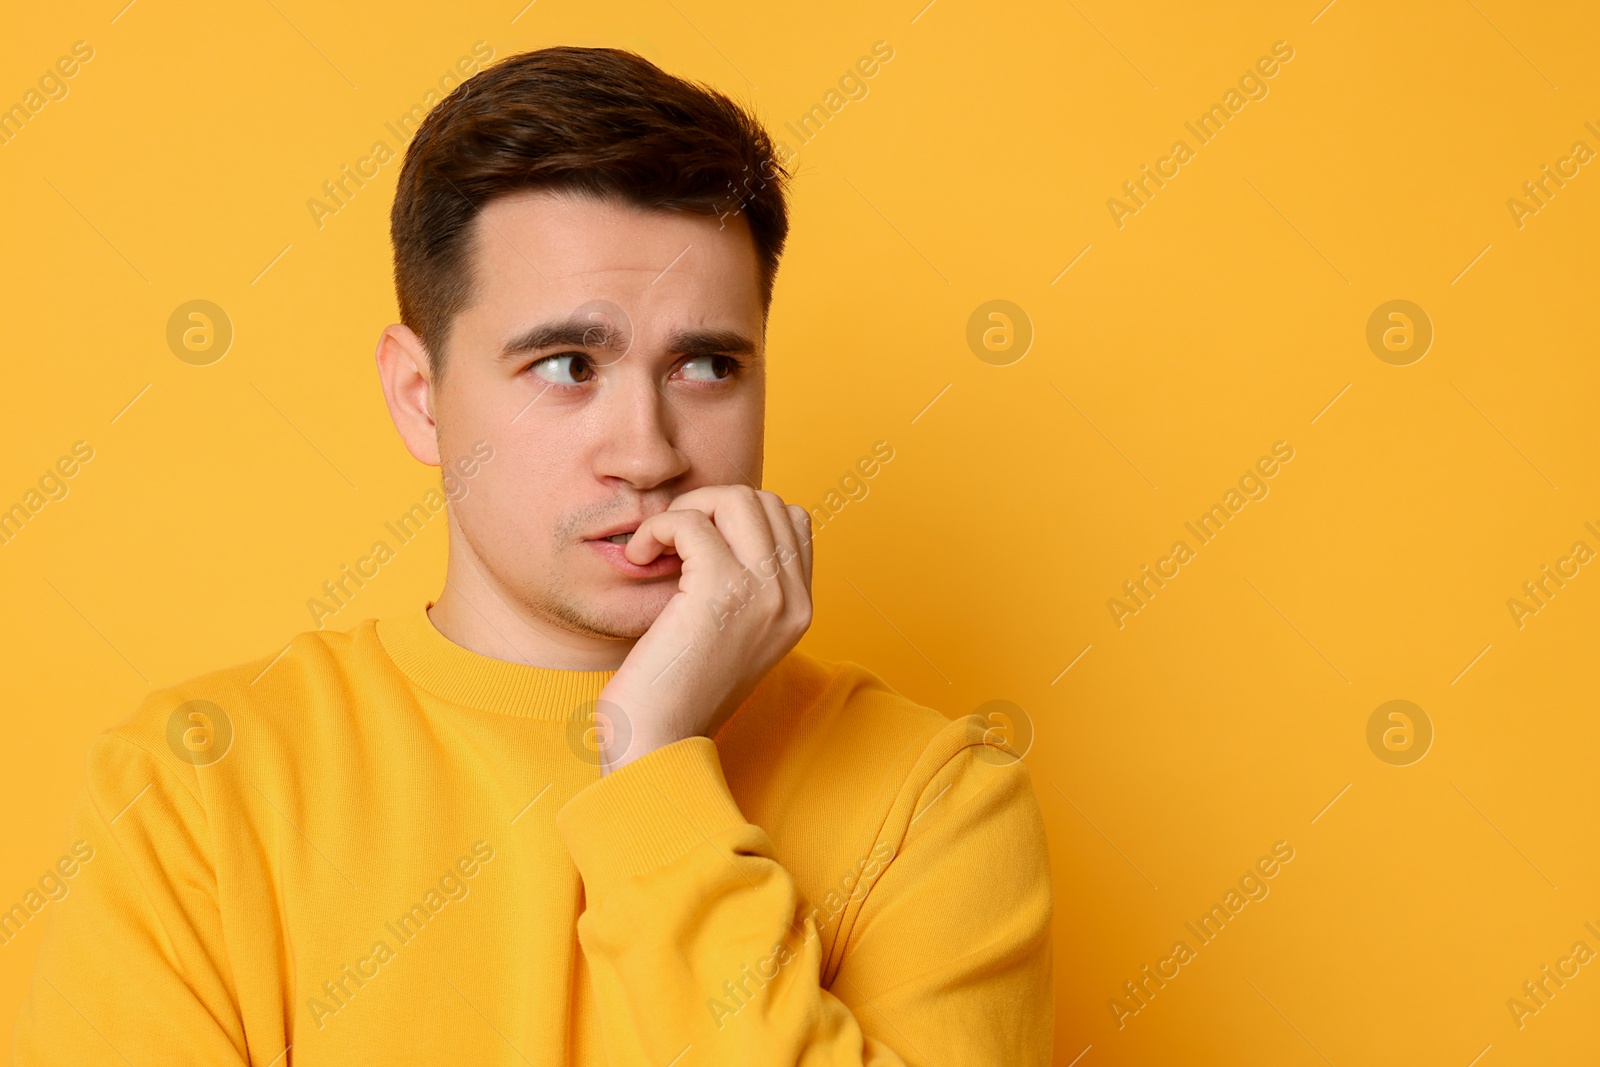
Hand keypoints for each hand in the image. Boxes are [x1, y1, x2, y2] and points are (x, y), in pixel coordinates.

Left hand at [595, 486, 813, 774]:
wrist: (658, 746)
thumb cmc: (677, 692)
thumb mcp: (730, 636)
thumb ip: (744, 589)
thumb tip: (718, 528)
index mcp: (800, 610)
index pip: (793, 521)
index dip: (739, 517)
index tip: (698, 546)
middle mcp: (793, 600)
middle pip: (765, 501)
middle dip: (710, 505)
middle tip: (672, 541)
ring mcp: (764, 595)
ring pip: (736, 499)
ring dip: (686, 511)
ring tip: (658, 546)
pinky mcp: (722, 593)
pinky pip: (691, 523)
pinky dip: (658, 528)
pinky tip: (639, 557)